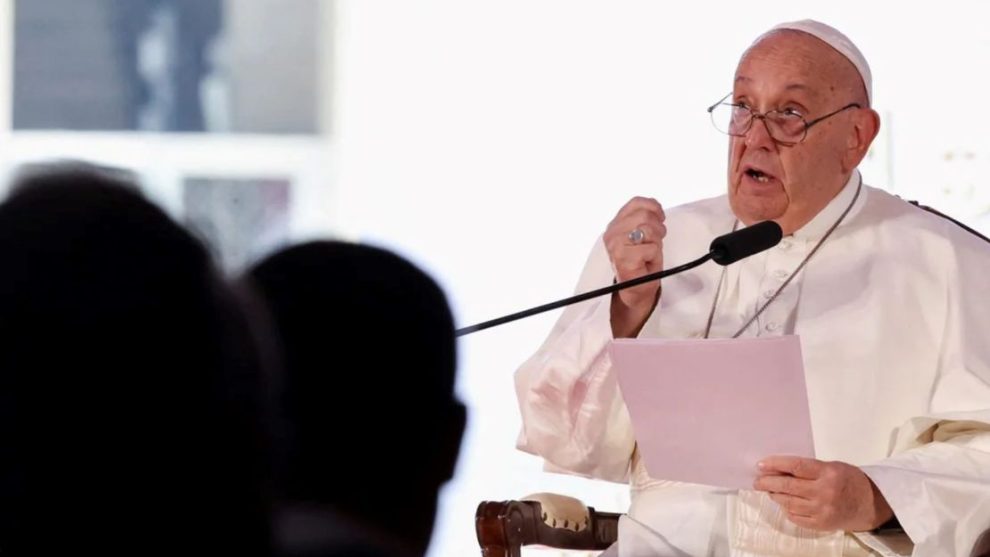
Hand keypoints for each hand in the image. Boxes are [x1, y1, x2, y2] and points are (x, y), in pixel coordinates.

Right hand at [603, 197, 665, 337]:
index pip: (637, 202)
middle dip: (657, 229)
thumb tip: (655, 207)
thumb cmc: (641, 262)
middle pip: (645, 215)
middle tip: (655, 242)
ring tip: (649, 253)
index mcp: (615, 224)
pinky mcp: (623, 257)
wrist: (636, 289)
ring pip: (649, 230)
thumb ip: (644, 218)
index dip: (654, 208)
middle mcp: (612, 233)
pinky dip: (655, 255)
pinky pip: (651, 247)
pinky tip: (646, 263)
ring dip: (656, 243)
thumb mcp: (642, 235)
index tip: (660, 218)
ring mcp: (616, 245)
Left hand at [753, 456, 893, 531]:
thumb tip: (778, 469)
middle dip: (768, 483)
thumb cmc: (850, 481)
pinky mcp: (821, 524)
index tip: (761, 465)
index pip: (795, 466)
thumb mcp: (832, 466)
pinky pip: (796, 517)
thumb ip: (808, 468)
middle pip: (788, 487)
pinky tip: (785, 504)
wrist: (872, 504)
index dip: (775, 465)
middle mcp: (824, 492)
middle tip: (758, 481)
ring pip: (789, 503)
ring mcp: (822, 510)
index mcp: (828, 473)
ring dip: (776, 496)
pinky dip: (787, 510)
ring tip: (770, 491)